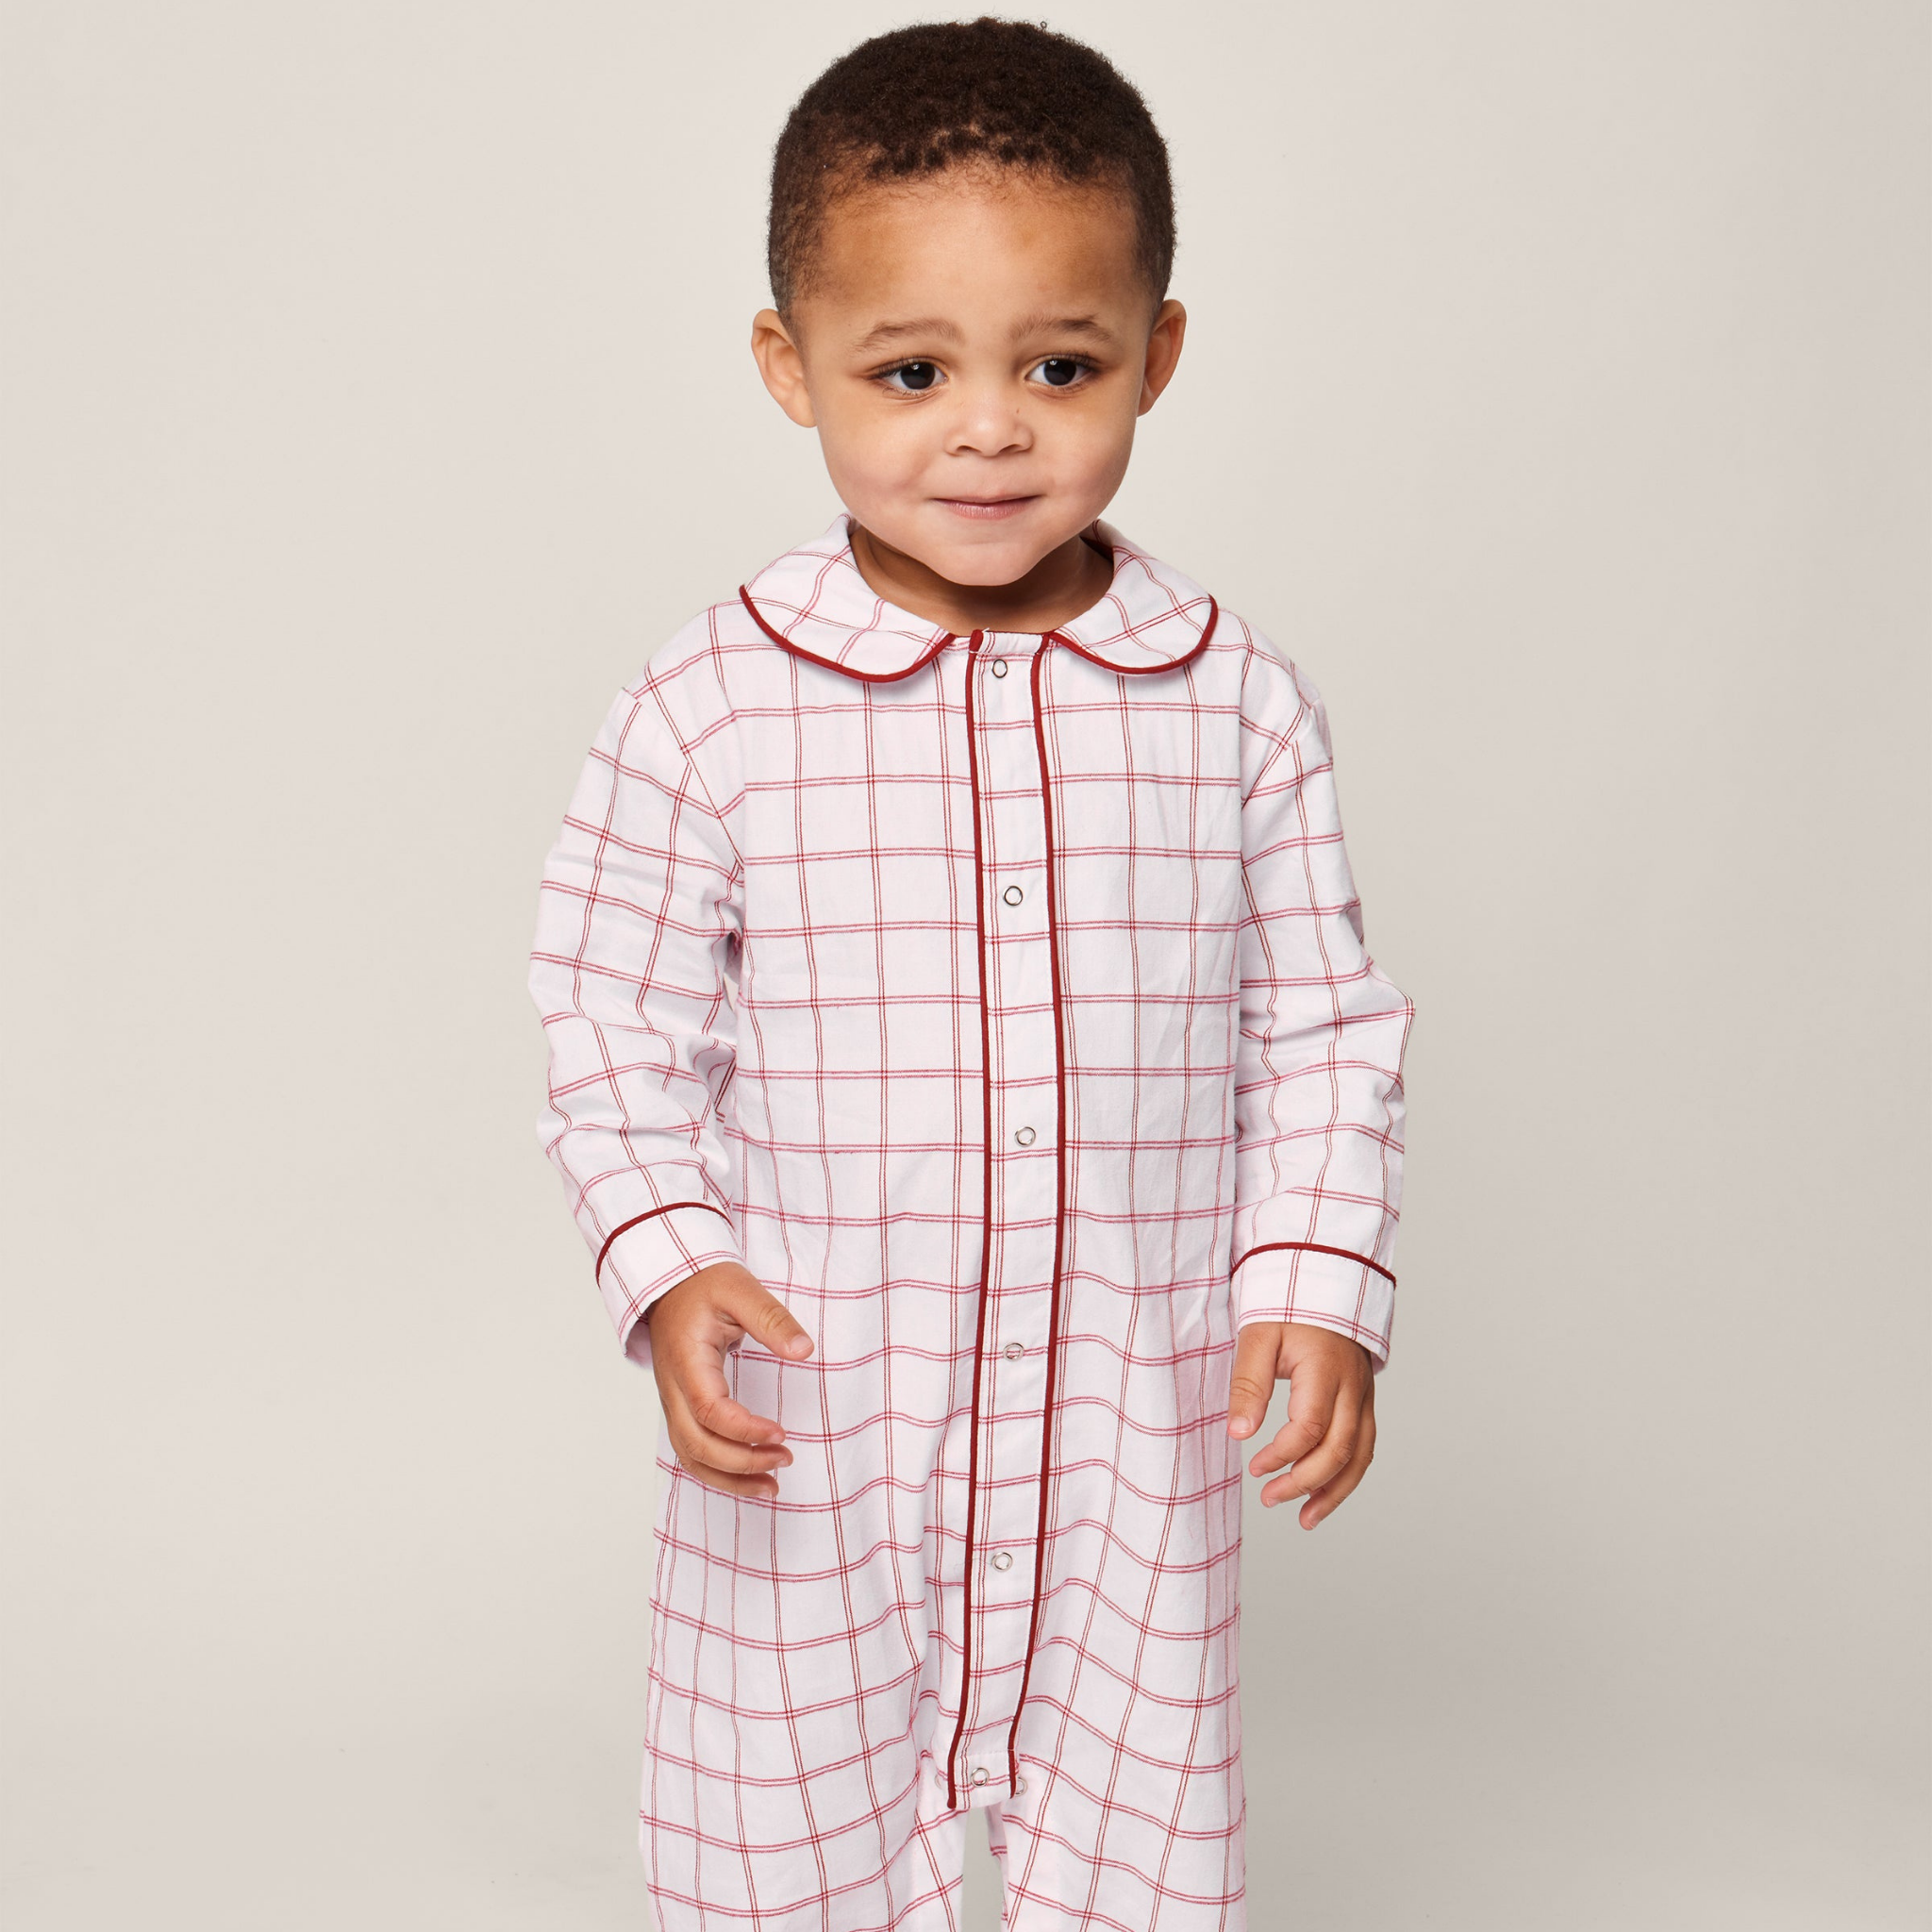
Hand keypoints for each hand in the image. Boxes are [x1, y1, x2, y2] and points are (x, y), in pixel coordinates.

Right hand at [630, 1261, 813, 1499]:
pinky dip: (718, 1469)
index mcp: (686, 1360)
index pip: (709, 1411)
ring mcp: (672, 1400)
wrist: (670, 1283)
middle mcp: (672, 1388)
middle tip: (785, 1459)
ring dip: (729, 1477)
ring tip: (772, 1484)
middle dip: (741, 1464)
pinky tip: (750, 1474)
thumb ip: (772, 1319)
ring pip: (690, 1455)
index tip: (781, 1434)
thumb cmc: (704, 1283)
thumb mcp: (741, 1289)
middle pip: (696, 1445)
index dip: (745, 1430)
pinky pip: (691, 1449)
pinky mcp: (680, 1406)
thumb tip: (804, 1351)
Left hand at [1225, 1321, 1375, 1528]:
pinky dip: (1347, 1476)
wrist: (1322, 1282)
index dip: (1282, 1455)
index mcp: (1325, 1369)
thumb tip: (1240, 1435)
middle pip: (1340, 1449)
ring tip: (1305, 1518)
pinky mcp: (1365, 1403)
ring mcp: (1364, 1396)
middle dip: (1306, 1482)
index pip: (1311, 1427)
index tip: (1254, 1467)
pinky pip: (1364, 1446)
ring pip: (1361, 1455)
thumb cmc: (1287, 1307)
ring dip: (1335, 1492)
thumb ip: (1249, 1385)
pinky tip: (1325, 1495)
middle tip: (1270, 1498)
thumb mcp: (1258, 1337)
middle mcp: (1353, 1387)